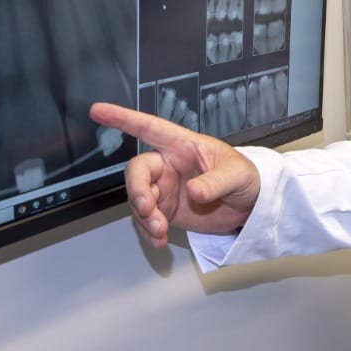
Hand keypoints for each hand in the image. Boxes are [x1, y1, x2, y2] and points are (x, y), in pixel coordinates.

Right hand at [89, 101, 262, 247]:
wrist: (252, 206)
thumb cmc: (246, 177)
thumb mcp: (237, 175)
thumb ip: (215, 183)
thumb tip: (194, 191)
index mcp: (182, 145)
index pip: (149, 127)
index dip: (123, 118)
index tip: (99, 111)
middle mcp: (168, 165)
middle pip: (137, 171)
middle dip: (137, 190)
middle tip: (147, 209)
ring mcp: (165, 189)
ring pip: (138, 199)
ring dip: (144, 217)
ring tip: (160, 230)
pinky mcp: (166, 211)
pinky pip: (147, 220)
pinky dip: (149, 231)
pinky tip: (159, 238)